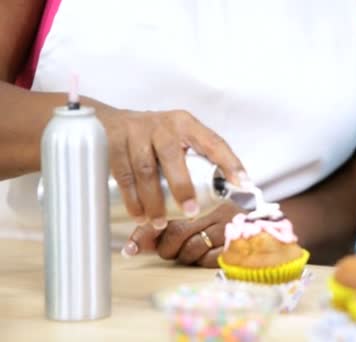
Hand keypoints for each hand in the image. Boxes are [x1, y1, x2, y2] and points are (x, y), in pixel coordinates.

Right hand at [97, 108, 245, 228]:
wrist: (109, 122)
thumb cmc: (155, 138)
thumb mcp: (180, 139)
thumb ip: (200, 159)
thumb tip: (232, 188)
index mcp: (187, 124)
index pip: (213, 142)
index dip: (230, 162)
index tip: (243, 183)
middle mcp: (163, 125)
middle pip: (172, 157)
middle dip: (182, 187)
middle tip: (190, 211)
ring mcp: (136, 132)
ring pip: (145, 170)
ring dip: (153, 200)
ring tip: (159, 222)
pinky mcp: (114, 142)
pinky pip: (123, 174)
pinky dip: (132, 199)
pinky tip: (139, 215)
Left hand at [121, 203, 243, 266]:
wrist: (270, 235)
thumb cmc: (231, 228)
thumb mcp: (203, 220)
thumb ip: (175, 227)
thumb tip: (136, 243)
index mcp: (209, 199)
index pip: (170, 214)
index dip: (147, 233)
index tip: (131, 247)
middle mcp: (219, 211)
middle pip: (176, 233)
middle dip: (166, 248)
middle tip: (170, 251)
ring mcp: (230, 228)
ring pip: (191, 249)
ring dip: (185, 257)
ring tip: (194, 252)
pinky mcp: (238, 245)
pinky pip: (209, 259)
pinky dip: (203, 262)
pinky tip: (209, 255)